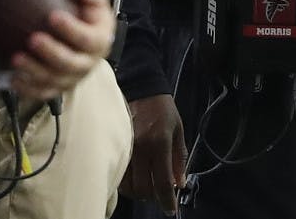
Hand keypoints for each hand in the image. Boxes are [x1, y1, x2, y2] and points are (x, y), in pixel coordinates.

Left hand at [9, 0, 114, 99]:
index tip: (53, 16)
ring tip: (16, 58)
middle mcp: (89, 62)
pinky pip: (43, 93)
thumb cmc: (90, 18)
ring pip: (54, 79)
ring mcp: (73, 77)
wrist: (91, 40)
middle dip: (50, 52)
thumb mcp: (96, 3)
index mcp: (101, 40)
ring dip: (34, 70)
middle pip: (70, 62)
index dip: (71, 29)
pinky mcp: (59, 88)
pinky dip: (28, 89)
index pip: (88, 38)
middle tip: (33, 38)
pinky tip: (15, 78)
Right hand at [119, 93, 186, 215]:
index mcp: (160, 143)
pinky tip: (136, 179)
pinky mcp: (115, 148)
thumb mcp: (179, 129)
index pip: (163, 181)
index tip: (171, 209)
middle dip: (153, 197)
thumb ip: (179, 158)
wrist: (142, 89)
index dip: (167, 199)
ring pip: (129, 185)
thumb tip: (180, 183)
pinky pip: (119, 176)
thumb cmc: (163, 109)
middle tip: (160, 194)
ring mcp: (126, 149)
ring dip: (140, 192)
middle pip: (144, 188)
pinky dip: (128, 184)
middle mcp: (141, 149)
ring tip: (149, 186)